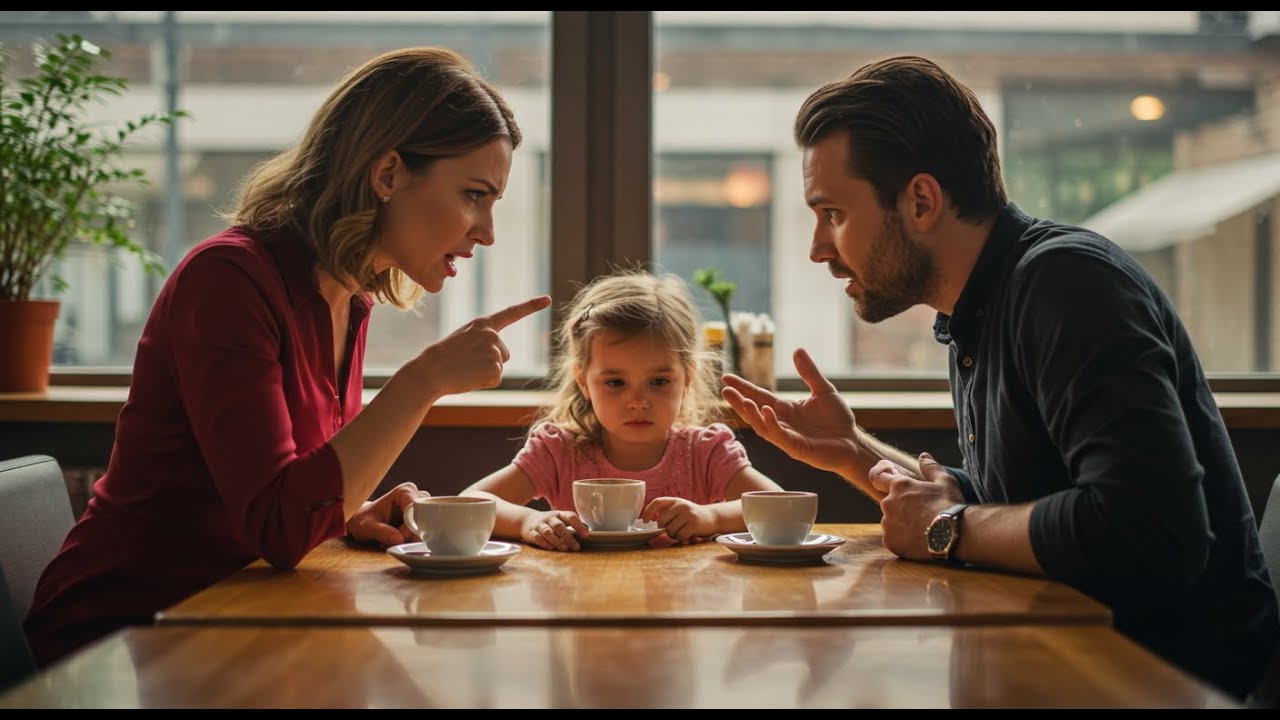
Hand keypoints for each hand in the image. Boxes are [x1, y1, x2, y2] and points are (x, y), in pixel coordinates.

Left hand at [345, 482, 429, 547]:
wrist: (363, 523)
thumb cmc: (364, 520)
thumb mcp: (367, 527)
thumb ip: (381, 532)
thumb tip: (399, 540)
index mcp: (405, 491)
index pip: (417, 510)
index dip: (410, 527)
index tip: (398, 538)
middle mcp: (417, 497)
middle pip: (424, 519)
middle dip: (411, 535)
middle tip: (393, 540)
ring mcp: (423, 509)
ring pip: (426, 528)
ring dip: (411, 539)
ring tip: (393, 539)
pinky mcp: (424, 519)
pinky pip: (425, 534)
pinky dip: (413, 541)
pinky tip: (400, 541)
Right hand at [415, 295, 550, 396]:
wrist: (430, 371)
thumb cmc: (443, 356)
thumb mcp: (463, 338)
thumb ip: (482, 339)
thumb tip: (497, 357)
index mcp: (483, 324)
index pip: (511, 313)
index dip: (531, 306)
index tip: (547, 299)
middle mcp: (492, 335)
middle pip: (504, 353)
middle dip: (490, 360)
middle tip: (467, 362)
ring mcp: (495, 352)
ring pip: (499, 366)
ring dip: (485, 371)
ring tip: (466, 368)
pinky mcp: (495, 370)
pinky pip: (495, 379)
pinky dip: (484, 382)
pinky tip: (469, 377)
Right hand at [521, 510, 589, 551]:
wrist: (526, 520)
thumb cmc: (549, 523)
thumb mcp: (559, 520)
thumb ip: (570, 527)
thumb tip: (585, 536)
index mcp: (559, 514)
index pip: (571, 517)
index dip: (579, 526)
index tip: (586, 536)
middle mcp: (549, 518)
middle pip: (559, 526)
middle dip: (568, 537)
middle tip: (576, 547)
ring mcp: (539, 525)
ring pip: (548, 532)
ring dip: (557, 541)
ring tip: (565, 548)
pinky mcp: (531, 532)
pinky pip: (537, 537)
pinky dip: (544, 543)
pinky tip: (550, 548)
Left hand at [642, 497, 717, 542]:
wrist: (714, 517)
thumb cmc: (693, 516)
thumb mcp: (681, 509)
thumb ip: (668, 513)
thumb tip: (652, 524)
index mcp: (675, 500)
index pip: (657, 502)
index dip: (649, 511)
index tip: (645, 521)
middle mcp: (681, 505)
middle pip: (662, 520)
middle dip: (664, 529)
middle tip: (673, 531)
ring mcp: (688, 514)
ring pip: (670, 530)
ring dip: (674, 535)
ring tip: (682, 532)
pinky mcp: (694, 524)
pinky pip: (680, 536)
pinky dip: (682, 539)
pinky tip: (688, 535)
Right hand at [722, 348, 860, 477]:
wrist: (853, 442)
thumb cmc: (838, 419)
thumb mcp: (823, 390)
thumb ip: (809, 372)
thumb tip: (797, 350)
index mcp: (784, 409)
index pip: (758, 396)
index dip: (743, 387)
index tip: (726, 378)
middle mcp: (781, 422)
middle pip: (754, 411)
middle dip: (739, 402)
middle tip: (725, 391)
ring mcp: (786, 436)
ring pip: (762, 426)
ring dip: (752, 414)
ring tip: (742, 401)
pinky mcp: (796, 448)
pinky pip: (779, 436)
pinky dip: (771, 424)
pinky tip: (767, 411)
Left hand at [870, 453, 964, 560]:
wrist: (955, 534)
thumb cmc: (950, 505)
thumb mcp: (945, 481)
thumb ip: (931, 468)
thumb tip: (923, 456)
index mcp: (899, 485)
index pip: (879, 478)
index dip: (885, 482)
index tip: (893, 488)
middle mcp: (888, 503)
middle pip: (888, 503)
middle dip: (900, 507)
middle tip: (920, 514)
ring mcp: (887, 523)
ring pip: (889, 522)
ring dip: (900, 524)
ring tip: (921, 529)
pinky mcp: (890, 541)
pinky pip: (892, 539)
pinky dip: (901, 540)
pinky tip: (917, 540)